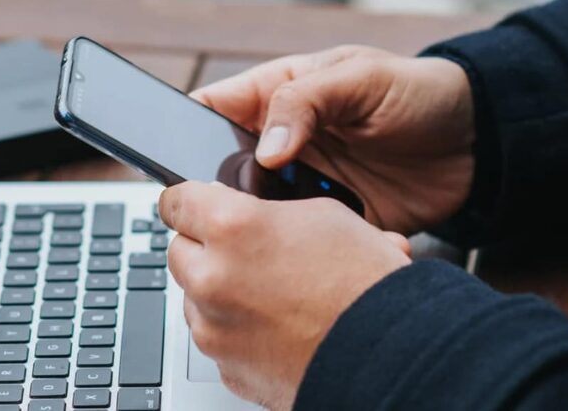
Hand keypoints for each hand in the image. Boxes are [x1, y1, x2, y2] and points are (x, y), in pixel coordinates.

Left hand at [160, 182, 410, 409]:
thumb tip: (234, 210)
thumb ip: (261, 211)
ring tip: (273, 292)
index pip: (176, 201)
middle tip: (245, 250)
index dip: (188, 200)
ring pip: (195, 297)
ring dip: (219, 290)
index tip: (192, 204)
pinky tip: (277, 325)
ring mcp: (215, 328)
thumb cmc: (365, 285)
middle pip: (179, 250)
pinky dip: (236, 329)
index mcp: (231, 228)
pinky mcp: (226, 367)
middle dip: (205, 247)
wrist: (392, 355)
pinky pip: (217, 337)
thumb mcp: (320, 215)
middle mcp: (212, 278)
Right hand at [193, 45, 473, 233]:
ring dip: (263, 227)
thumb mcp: (359, 78)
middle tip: (238, 208)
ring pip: (257, 214)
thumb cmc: (417, 91)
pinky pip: (302, 242)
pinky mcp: (331, 222)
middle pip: (224, 173)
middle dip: (221, 194)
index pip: (211, 110)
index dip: (183, 132)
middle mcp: (282, 144)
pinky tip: (322, 249)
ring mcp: (304, 185)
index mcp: (277, 97)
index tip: (173, 161)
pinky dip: (306, 251)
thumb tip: (264, 150)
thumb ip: (304, 101)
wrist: (478, 143)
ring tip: (285, 230)